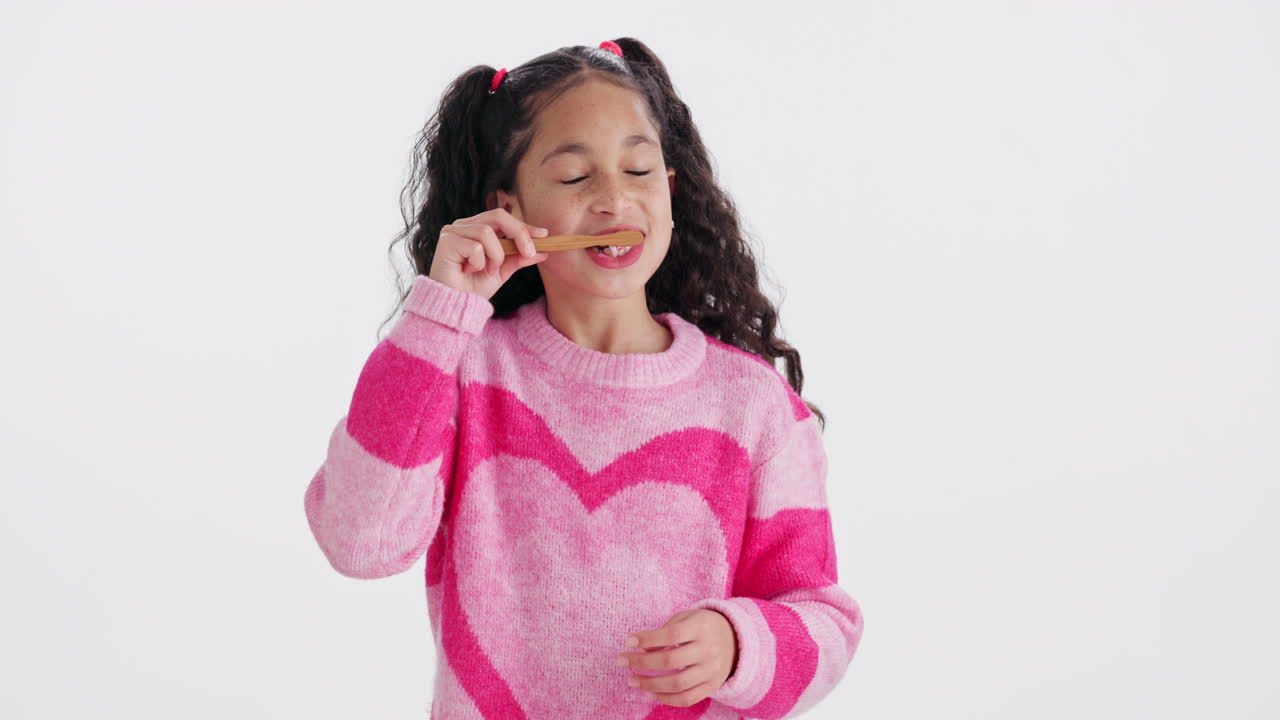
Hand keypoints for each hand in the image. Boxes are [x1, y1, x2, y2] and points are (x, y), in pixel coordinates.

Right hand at [428, 208, 549, 299]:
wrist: (454, 306)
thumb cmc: (473, 289)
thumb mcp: (502, 272)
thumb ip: (519, 259)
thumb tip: (544, 252)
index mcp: (476, 228)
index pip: (503, 219)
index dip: (524, 226)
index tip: (544, 235)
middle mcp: (464, 225)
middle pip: (498, 216)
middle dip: (518, 233)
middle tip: (530, 252)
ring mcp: (453, 231)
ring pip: (487, 233)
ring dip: (495, 256)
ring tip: (488, 271)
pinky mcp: (446, 241)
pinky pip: (475, 246)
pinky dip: (480, 262)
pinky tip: (470, 271)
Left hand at [616, 608, 738, 707]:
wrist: (735, 639)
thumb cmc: (702, 626)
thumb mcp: (687, 618)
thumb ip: (665, 631)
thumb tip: (642, 649)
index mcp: (701, 628)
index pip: (671, 635)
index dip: (648, 638)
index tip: (628, 641)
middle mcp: (708, 650)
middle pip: (670, 660)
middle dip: (642, 662)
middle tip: (622, 661)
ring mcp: (711, 671)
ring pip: (677, 683)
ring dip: (650, 684)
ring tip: (632, 680)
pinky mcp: (712, 686)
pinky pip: (687, 698)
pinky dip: (666, 699)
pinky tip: (650, 693)